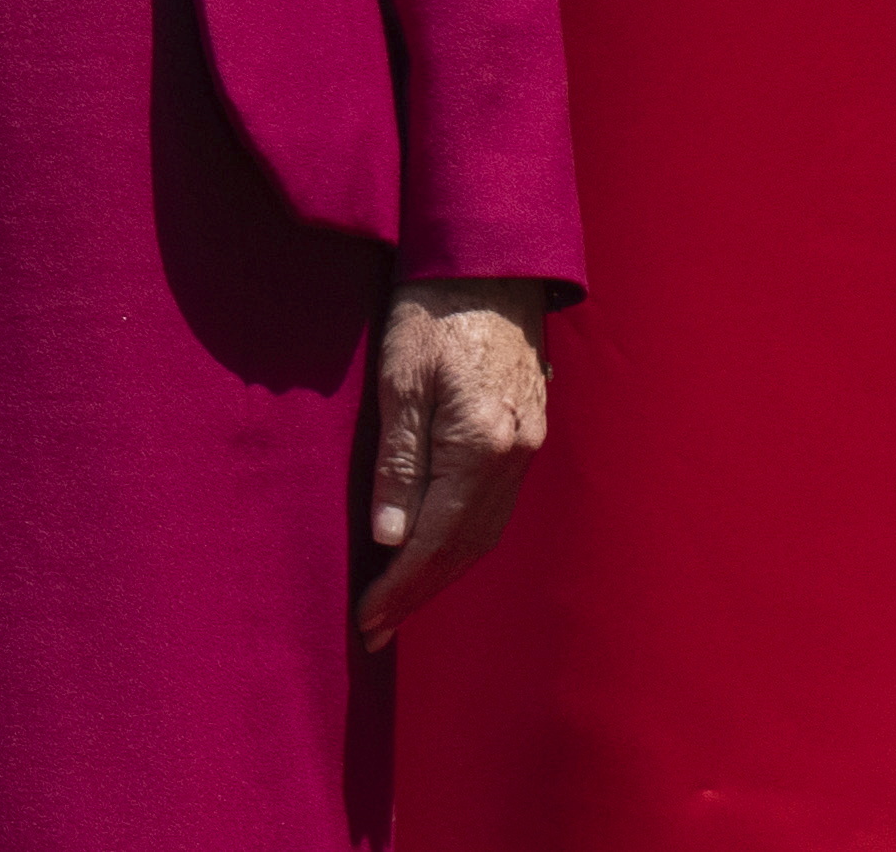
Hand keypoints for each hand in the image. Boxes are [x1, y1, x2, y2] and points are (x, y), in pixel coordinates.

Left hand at [358, 278, 551, 648]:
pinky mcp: (528, 433)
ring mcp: (529, 447)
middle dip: (420, 594)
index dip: (400, 587)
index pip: (435, 541)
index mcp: (481, 446)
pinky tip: (435, 549)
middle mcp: (515, 457)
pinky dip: (463, 538)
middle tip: (377, 631)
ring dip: (442, 572)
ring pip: (485, 533)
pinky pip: (495, 507)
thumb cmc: (431, 310)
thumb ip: (398, 463)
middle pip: (465, 549)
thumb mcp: (398, 381)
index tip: (367, 621)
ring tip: (399, 602)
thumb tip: (390, 538)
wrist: (490, 263)